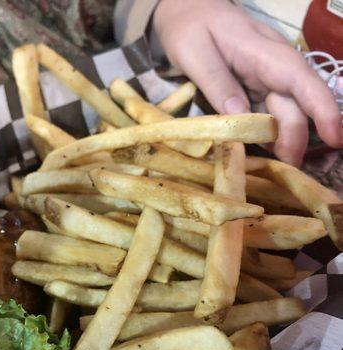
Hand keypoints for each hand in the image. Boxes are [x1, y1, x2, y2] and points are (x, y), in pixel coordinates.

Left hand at [152, 0, 341, 165]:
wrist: (184, 10)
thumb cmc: (189, 27)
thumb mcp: (195, 53)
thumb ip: (217, 83)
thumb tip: (240, 117)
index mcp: (263, 52)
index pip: (301, 80)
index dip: (323, 109)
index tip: (336, 138)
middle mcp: (271, 66)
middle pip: (293, 106)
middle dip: (295, 139)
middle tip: (287, 170)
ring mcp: (264, 78)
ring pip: (282, 113)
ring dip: (283, 141)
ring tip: (277, 168)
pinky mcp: (253, 88)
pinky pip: (266, 114)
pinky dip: (266, 134)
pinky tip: (260, 152)